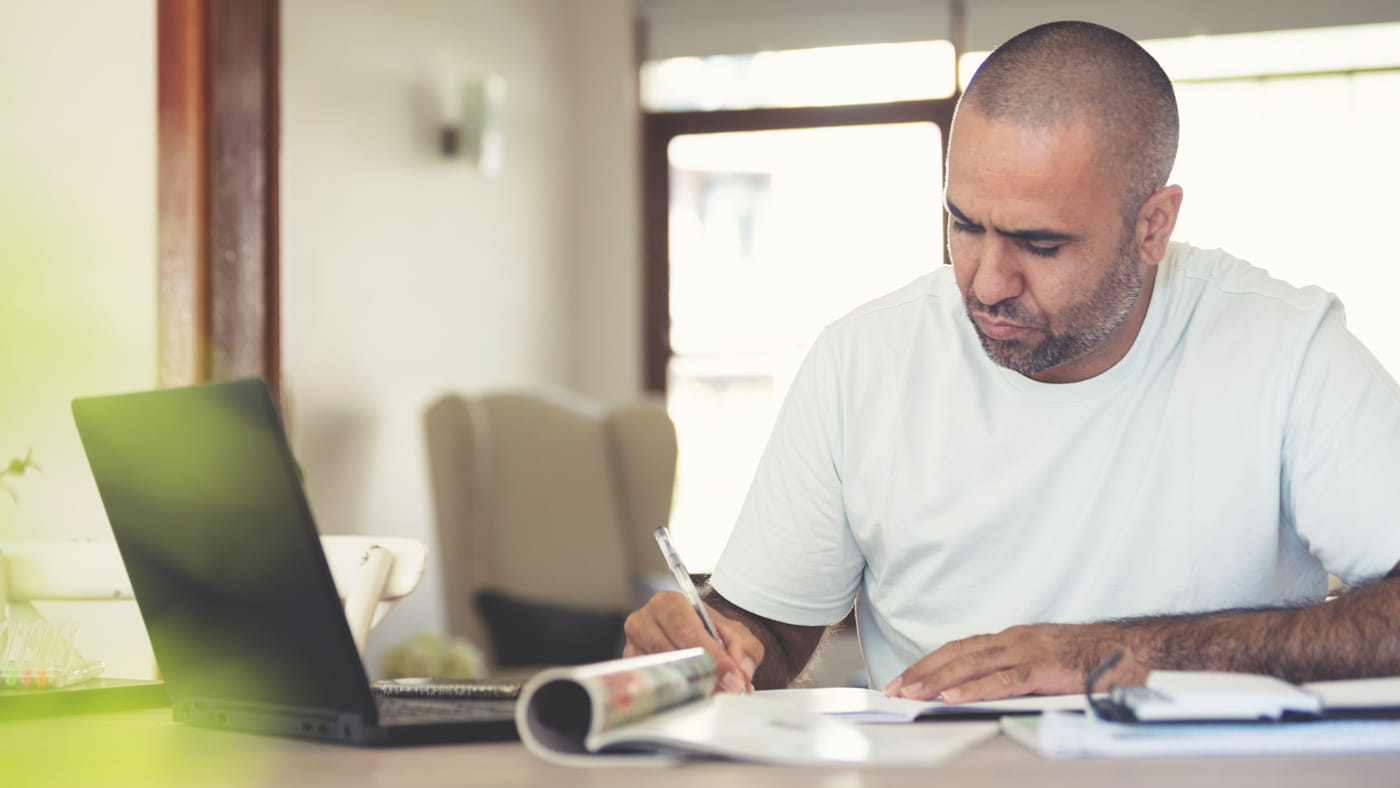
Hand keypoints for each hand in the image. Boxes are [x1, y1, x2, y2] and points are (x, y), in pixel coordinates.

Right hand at [623, 591, 763, 692]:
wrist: (694, 638)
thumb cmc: (709, 632)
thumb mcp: (734, 634)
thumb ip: (743, 648)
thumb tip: (739, 671)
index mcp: (669, 603)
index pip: (689, 633)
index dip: (713, 658)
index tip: (732, 679)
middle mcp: (644, 621)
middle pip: (672, 654)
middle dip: (701, 673)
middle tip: (723, 689)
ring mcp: (632, 647)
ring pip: (660, 672)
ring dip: (688, 686)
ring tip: (711, 692)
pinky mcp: (630, 671)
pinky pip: (650, 685)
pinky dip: (673, 693)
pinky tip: (691, 695)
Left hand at [882, 622, 1145, 702]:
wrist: (1136, 651)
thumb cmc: (1093, 660)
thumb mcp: (1045, 662)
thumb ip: (1016, 673)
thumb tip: (983, 694)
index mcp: (1014, 638)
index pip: (961, 648)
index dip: (929, 663)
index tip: (904, 679)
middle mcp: (1015, 639)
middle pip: (957, 653)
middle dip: (922, 672)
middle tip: (893, 689)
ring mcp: (1029, 651)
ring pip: (972, 665)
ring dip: (937, 680)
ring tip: (911, 694)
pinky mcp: (1045, 668)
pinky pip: (1003, 680)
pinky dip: (974, 688)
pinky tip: (952, 697)